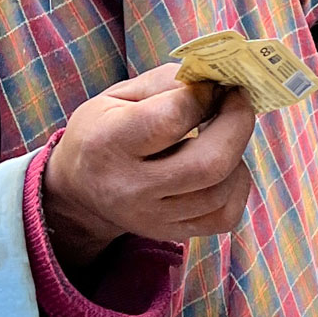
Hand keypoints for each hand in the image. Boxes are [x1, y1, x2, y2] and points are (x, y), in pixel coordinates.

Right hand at [43, 64, 255, 267]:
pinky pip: (224, 217)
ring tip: (225, 133)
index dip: (202, 95)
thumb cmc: (103, 129)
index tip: (212, 84)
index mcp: (108, 142)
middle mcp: (130, 188)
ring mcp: (151, 218)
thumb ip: (167, 83)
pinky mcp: (170, 233)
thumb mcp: (119, 95)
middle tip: (238, 100)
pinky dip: (237, 186)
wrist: (79, 187)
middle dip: (237, 124)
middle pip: (208, 164)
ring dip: (237, 154)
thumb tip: (218, 83)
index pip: (171, 120)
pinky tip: (225, 166)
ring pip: (220, 191)